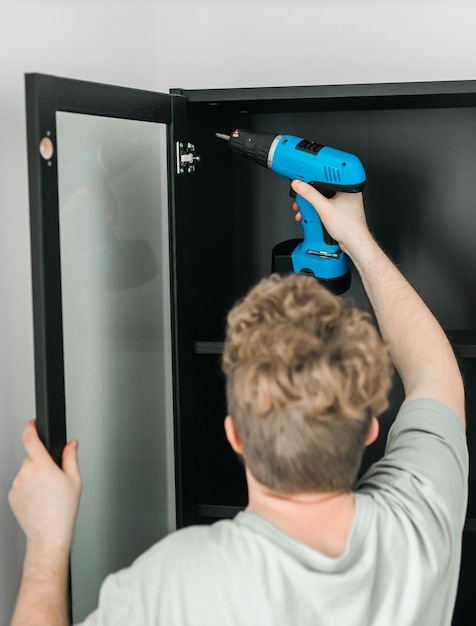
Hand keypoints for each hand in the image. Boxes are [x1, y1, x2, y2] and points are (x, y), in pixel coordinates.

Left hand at [8, 420, 81, 555]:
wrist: (48, 535)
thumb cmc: (63, 510)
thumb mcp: (75, 480)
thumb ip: (71, 457)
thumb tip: (71, 444)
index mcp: (42, 465)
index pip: (30, 438)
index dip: (30, 427)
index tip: (32, 423)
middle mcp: (25, 473)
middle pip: (31, 457)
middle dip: (41, 462)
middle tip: (54, 478)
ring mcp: (16, 485)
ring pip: (26, 472)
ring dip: (34, 476)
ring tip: (47, 493)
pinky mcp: (11, 496)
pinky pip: (20, 484)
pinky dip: (28, 488)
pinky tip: (39, 499)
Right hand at [291, 180, 371, 256]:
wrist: (354, 243)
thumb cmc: (349, 227)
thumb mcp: (325, 209)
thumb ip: (310, 195)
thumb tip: (299, 185)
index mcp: (347, 186)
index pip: (327, 173)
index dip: (314, 172)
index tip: (303, 172)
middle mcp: (345, 192)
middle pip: (322, 185)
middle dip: (309, 192)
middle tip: (301, 191)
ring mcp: (342, 201)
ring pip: (322, 196)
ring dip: (310, 203)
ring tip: (304, 206)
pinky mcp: (338, 210)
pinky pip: (324, 204)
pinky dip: (315, 209)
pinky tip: (309, 214)